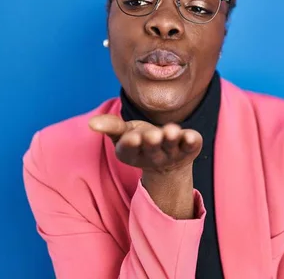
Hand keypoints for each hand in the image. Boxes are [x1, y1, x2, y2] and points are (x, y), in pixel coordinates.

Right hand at [88, 114, 202, 173]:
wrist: (168, 160)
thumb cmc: (140, 140)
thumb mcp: (124, 132)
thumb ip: (110, 126)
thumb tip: (92, 123)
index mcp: (132, 153)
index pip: (129, 150)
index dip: (131, 144)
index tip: (132, 138)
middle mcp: (153, 156)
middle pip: (152, 149)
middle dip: (152, 142)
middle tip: (154, 135)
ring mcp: (172, 153)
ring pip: (172, 146)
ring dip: (172, 139)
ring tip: (172, 131)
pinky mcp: (189, 149)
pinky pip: (191, 146)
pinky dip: (192, 141)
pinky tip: (192, 136)